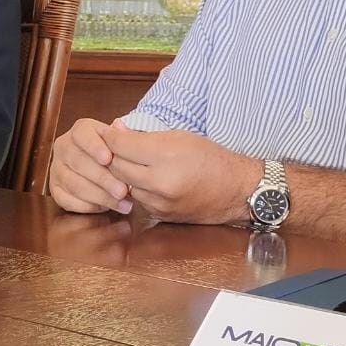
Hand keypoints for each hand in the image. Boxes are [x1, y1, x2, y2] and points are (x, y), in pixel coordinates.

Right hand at [50, 117, 132, 214]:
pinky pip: (67, 200)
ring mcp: (56, 169)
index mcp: (80, 130)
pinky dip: (88, 206)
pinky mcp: (55, 189)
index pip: (82, 134)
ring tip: (120, 202)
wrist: (103, 167)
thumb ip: (121, 136)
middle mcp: (64, 147)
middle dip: (102, 178)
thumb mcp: (120, 142)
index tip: (108, 159)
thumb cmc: (115, 153)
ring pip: (73, 183)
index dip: (94, 146)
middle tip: (122, 190)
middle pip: (78, 162)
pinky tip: (106, 208)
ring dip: (99, 195)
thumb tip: (119, 126)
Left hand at [105, 119, 260, 223]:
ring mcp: (159, 202)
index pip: (122, 146)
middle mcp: (160, 182)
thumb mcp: (180, 137)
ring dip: (123, 173)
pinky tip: (145, 178)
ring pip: (124, 185)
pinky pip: (137, 198)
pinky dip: (136, 187)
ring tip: (131, 161)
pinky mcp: (160, 215)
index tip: (109, 132)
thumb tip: (117, 130)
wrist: (236, 191)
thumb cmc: (211, 158)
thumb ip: (146, 136)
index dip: (111, 137)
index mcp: (166, 156)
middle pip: (117, 167)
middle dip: (113, 155)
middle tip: (115, 145)